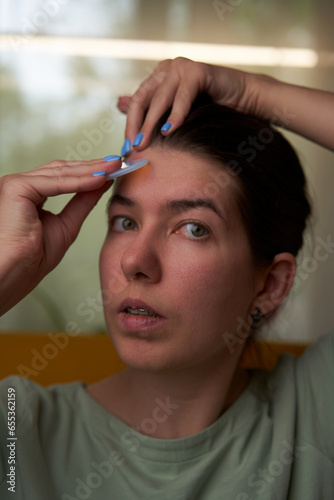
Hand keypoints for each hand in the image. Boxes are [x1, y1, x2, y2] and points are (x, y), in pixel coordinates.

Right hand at [0, 158, 120, 314]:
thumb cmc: (29, 261)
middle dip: (93, 167)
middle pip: (63, 171)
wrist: (11, 277)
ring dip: (91, 170)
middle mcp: (21, 186)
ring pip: (61, 173)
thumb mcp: (66, 226)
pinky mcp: (16, 187)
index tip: (113, 172)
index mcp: (28, 196)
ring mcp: (16, 184)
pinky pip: (55, 183)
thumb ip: (82, 203)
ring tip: (115, 166)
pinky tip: (100, 179)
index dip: (89, 174)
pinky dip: (79, 181)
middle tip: (119, 163)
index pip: (63, 178)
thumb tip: (102, 184)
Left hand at [119, 56, 333, 150]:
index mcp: (159, 76)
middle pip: (143, 99)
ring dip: (151, 125)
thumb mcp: (176, 112)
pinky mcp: (198, 71)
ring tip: (145, 144)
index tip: (127, 148)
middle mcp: (168, 67)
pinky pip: (183, 96)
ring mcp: (182, 67)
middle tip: (133, 148)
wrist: (245, 100)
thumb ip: (150, 108)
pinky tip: (170, 131)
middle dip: (136, 126)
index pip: (137, 102)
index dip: (130, 125)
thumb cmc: (211, 108)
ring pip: (160, 99)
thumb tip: (119, 105)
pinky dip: (177, 115)